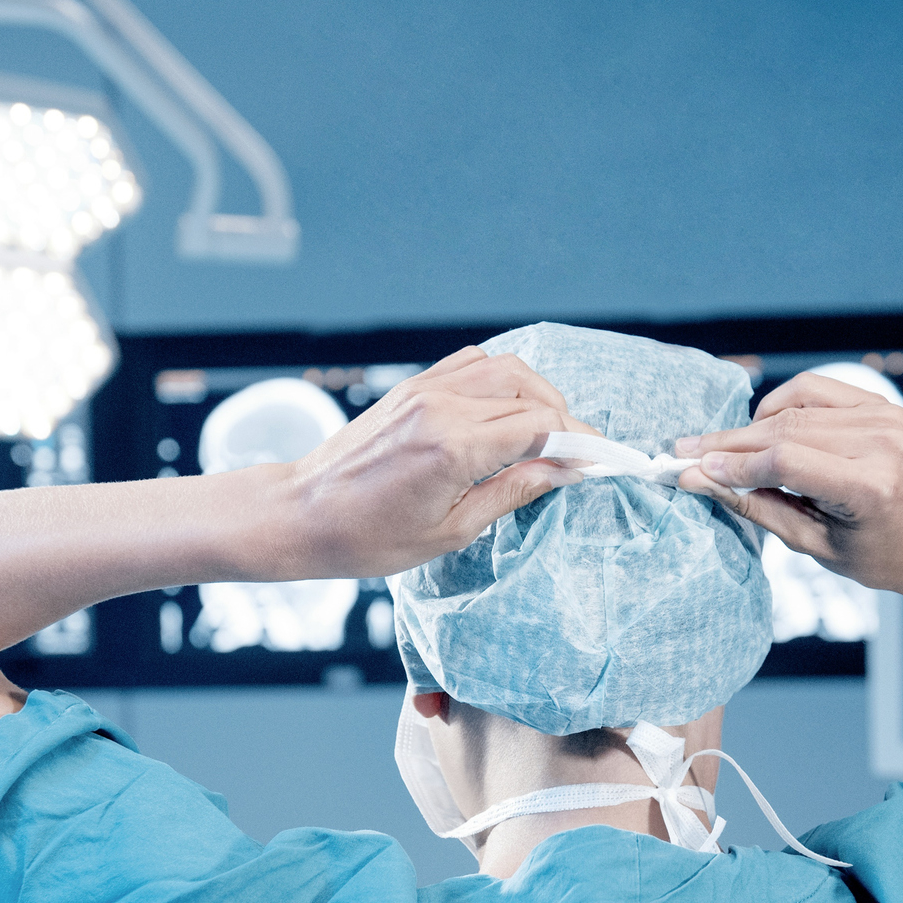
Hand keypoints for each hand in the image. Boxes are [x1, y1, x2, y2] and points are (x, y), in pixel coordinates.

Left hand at [284, 348, 597, 576]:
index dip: (578, 442)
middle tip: (580, 453)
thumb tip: (564, 471)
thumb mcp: (451, 531)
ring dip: (538, 394)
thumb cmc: (368, 537)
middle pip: (530, 391)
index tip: (599, 462)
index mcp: (453, 446)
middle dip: (566, 420)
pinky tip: (510, 410)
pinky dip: (503, 380)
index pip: (540, 425)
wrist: (302, 513)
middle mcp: (441, 406)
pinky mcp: (412, 387)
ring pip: (505, 368)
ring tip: (550, 432)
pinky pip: (472, 364)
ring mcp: (425, 390)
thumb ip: (513, 491)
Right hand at [674, 371, 902, 596]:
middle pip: (784, 431)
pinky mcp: (880, 404)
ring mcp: (885, 418)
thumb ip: (757, 507)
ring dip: (749, 428)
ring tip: (721, 450)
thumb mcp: (815, 545)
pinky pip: (813, 391)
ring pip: (792, 410)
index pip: (784, 461)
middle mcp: (881, 443)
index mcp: (870, 487)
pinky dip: (780, 406)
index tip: (689, 468)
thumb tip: (700, 480)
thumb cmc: (880, 553)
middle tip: (684, 452)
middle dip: (729, 443)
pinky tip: (764, 430)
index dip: (732, 463)